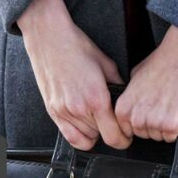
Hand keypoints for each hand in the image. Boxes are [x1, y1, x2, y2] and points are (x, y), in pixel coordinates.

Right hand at [18, 0, 131, 151]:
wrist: (50, 38)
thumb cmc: (77, 46)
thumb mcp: (106, 63)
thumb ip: (118, 84)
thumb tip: (126, 99)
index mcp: (96, 97)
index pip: (114, 136)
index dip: (125, 139)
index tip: (127, 135)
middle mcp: (80, 108)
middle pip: (102, 137)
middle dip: (111, 131)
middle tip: (113, 119)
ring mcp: (64, 112)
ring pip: (87, 138)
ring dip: (96, 131)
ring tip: (98, 116)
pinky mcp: (53, 112)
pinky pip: (70, 138)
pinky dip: (81, 136)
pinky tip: (85, 124)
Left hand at [114, 25, 177, 142]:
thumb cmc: (162, 61)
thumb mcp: (135, 75)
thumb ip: (129, 95)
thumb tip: (130, 105)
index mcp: (123, 107)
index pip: (127, 130)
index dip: (139, 121)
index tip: (147, 112)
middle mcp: (136, 118)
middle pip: (143, 134)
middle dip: (152, 123)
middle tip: (161, 103)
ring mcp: (154, 123)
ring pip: (158, 136)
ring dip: (164, 125)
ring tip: (170, 102)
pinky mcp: (172, 126)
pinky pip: (171, 137)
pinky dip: (176, 127)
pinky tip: (177, 108)